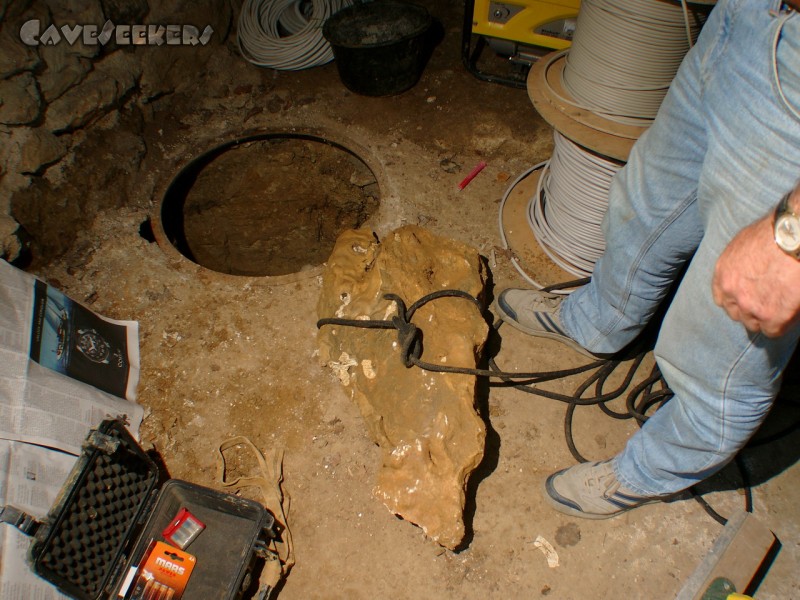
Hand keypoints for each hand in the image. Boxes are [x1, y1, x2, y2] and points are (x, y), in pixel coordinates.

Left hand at [712, 213, 799, 336]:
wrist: (793, 238)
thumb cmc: (774, 232)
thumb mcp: (744, 243)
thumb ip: (739, 262)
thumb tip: (745, 268)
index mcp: (722, 274)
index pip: (722, 298)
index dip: (737, 300)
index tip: (749, 298)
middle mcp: (731, 292)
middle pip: (736, 313)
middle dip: (750, 311)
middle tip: (769, 303)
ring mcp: (749, 306)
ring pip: (753, 324)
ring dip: (765, 319)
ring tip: (781, 307)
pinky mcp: (771, 316)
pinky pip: (773, 331)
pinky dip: (781, 325)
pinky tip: (789, 314)